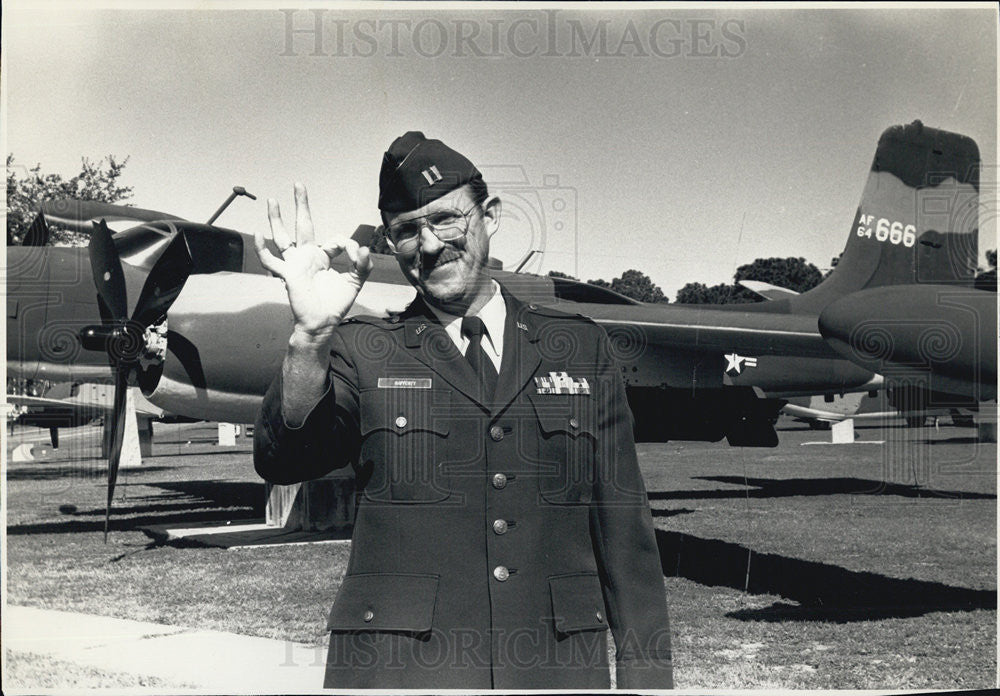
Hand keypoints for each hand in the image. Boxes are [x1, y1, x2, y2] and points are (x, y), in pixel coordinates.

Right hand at [254, 183, 372, 338]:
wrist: (323, 322)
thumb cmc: (335, 303)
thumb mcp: (356, 281)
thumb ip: (362, 264)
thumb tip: (362, 247)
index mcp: (322, 257)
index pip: (333, 239)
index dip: (346, 244)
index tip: (355, 255)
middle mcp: (307, 257)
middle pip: (303, 225)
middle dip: (301, 205)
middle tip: (299, 184)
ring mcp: (295, 264)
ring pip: (282, 237)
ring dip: (276, 219)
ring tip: (272, 201)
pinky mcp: (288, 274)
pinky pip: (271, 260)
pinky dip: (262, 249)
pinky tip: (258, 234)